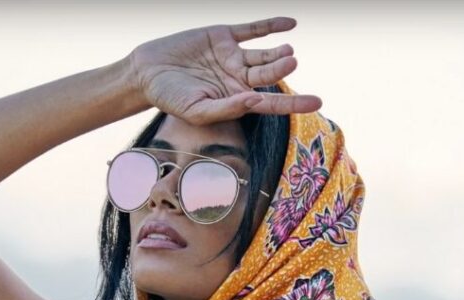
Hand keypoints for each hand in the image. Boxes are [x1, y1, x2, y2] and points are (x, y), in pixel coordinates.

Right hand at [127, 16, 321, 124]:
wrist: (146, 72)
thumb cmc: (170, 99)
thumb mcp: (198, 110)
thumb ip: (227, 108)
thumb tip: (255, 102)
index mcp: (236, 100)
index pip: (271, 104)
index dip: (295, 103)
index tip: (317, 102)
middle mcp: (239, 79)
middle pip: (269, 76)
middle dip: (282, 69)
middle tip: (290, 61)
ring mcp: (233, 56)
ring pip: (263, 54)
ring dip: (278, 51)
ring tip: (288, 51)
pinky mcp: (224, 35)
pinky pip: (253, 30)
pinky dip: (271, 25)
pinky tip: (290, 24)